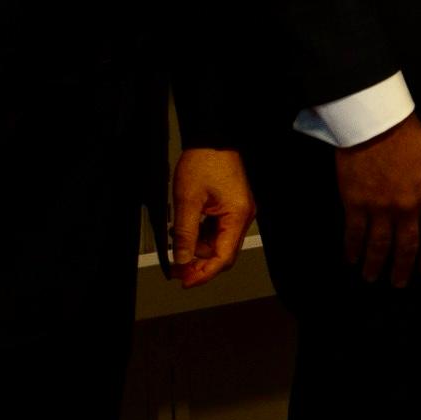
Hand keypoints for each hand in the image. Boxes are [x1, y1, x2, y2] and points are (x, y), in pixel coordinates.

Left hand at [168, 146, 254, 287]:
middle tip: (177, 267)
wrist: (213, 138)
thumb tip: (182, 260)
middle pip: (223, 252)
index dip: (204, 274)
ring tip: (177, 240)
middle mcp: (243, 215)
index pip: (223, 257)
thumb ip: (185, 235)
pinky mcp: (232, 205)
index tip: (186, 281)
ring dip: (197, 246)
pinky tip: (187, 228)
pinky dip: (201, 233)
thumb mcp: (187, 201)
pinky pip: (218, 229)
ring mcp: (239, 210)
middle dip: (199, 262)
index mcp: (237, 215)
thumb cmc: (206, 162)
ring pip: (218, 241)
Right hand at [336, 114, 420, 286]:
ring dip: (376, 264)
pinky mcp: (355, 203)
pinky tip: (351, 258)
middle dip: (403, 268)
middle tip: (399, 283)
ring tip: (372, 277)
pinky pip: (354, 233)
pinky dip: (352, 248)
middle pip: (406, 245)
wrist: (378, 124)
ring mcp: (380, 207)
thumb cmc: (409, 138)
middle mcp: (406, 207)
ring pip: (379, 245)